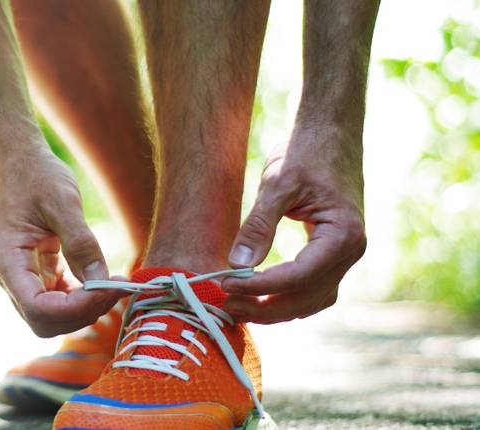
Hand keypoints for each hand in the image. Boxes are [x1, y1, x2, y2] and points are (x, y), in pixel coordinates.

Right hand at [0, 146, 122, 336]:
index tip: (108, 286)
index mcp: (7, 260)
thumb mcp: (62, 201)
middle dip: (82, 312)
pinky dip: (80, 297)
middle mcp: (8, 276)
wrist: (17, 160)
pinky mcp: (34, 272)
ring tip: (114, 284)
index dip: (76, 307)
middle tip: (117, 287)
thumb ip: (81, 243)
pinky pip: (56, 299)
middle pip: (45, 321)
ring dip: (84, 308)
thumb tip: (102, 281)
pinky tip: (100, 279)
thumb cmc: (35, 175)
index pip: (38, 308)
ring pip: (51, 317)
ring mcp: (20, 277)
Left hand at [222, 124, 366, 323]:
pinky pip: (314, 288)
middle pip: (307, 297)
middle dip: (265, 307)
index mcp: (343, 234)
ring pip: (313, 300)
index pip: (299, 277)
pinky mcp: (335, 253)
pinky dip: (287, 297)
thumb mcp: (277, 184)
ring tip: (237, 307)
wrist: (331, 131)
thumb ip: (259, 226)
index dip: (259, 287)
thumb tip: (237, 265)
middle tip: (226, 306)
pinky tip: (258, 297)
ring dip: (276, 308)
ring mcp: (346, 255)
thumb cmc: (306, 150)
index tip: (224, 284)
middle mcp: (352, 251)